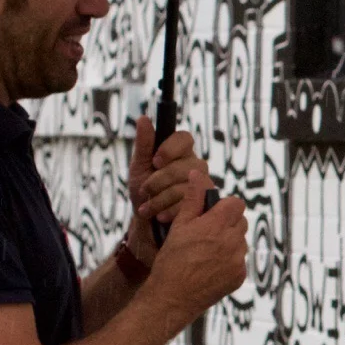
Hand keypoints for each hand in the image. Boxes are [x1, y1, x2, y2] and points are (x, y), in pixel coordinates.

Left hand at [126, 117, 213, 260]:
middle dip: (160, 180)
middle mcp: (195, 167)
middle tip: (145, 191)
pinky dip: (172, 211)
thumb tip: (143, 118)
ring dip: (162, 199)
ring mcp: (204, 186)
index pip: (185, 138)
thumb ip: (143, 145)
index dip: (171, 148)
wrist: (146, 227)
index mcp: (180, 153)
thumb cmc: (143, 194)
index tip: (156, 161)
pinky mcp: (206, 205)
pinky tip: (161, 217)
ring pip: (187, 186)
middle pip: (186, 165)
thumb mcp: (138, 169)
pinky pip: (193, 204)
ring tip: (148, 208)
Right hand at [144, 183, 247, 324]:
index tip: (211, 213)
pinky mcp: (240, 276)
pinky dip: (228, 261)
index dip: (224, 206)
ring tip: (205, 251)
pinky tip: (209, 266)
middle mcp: (233, 241)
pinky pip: (239, 261)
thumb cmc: (171, 259)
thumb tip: (198, 173)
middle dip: (226, 223)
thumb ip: (192, 198)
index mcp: (218, 225)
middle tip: (205, 232)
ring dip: (228, 242)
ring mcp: (238, 260)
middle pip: (240, 222)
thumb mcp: (179, 225)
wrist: (171, 297)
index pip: (236, 203)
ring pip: (240, 241)